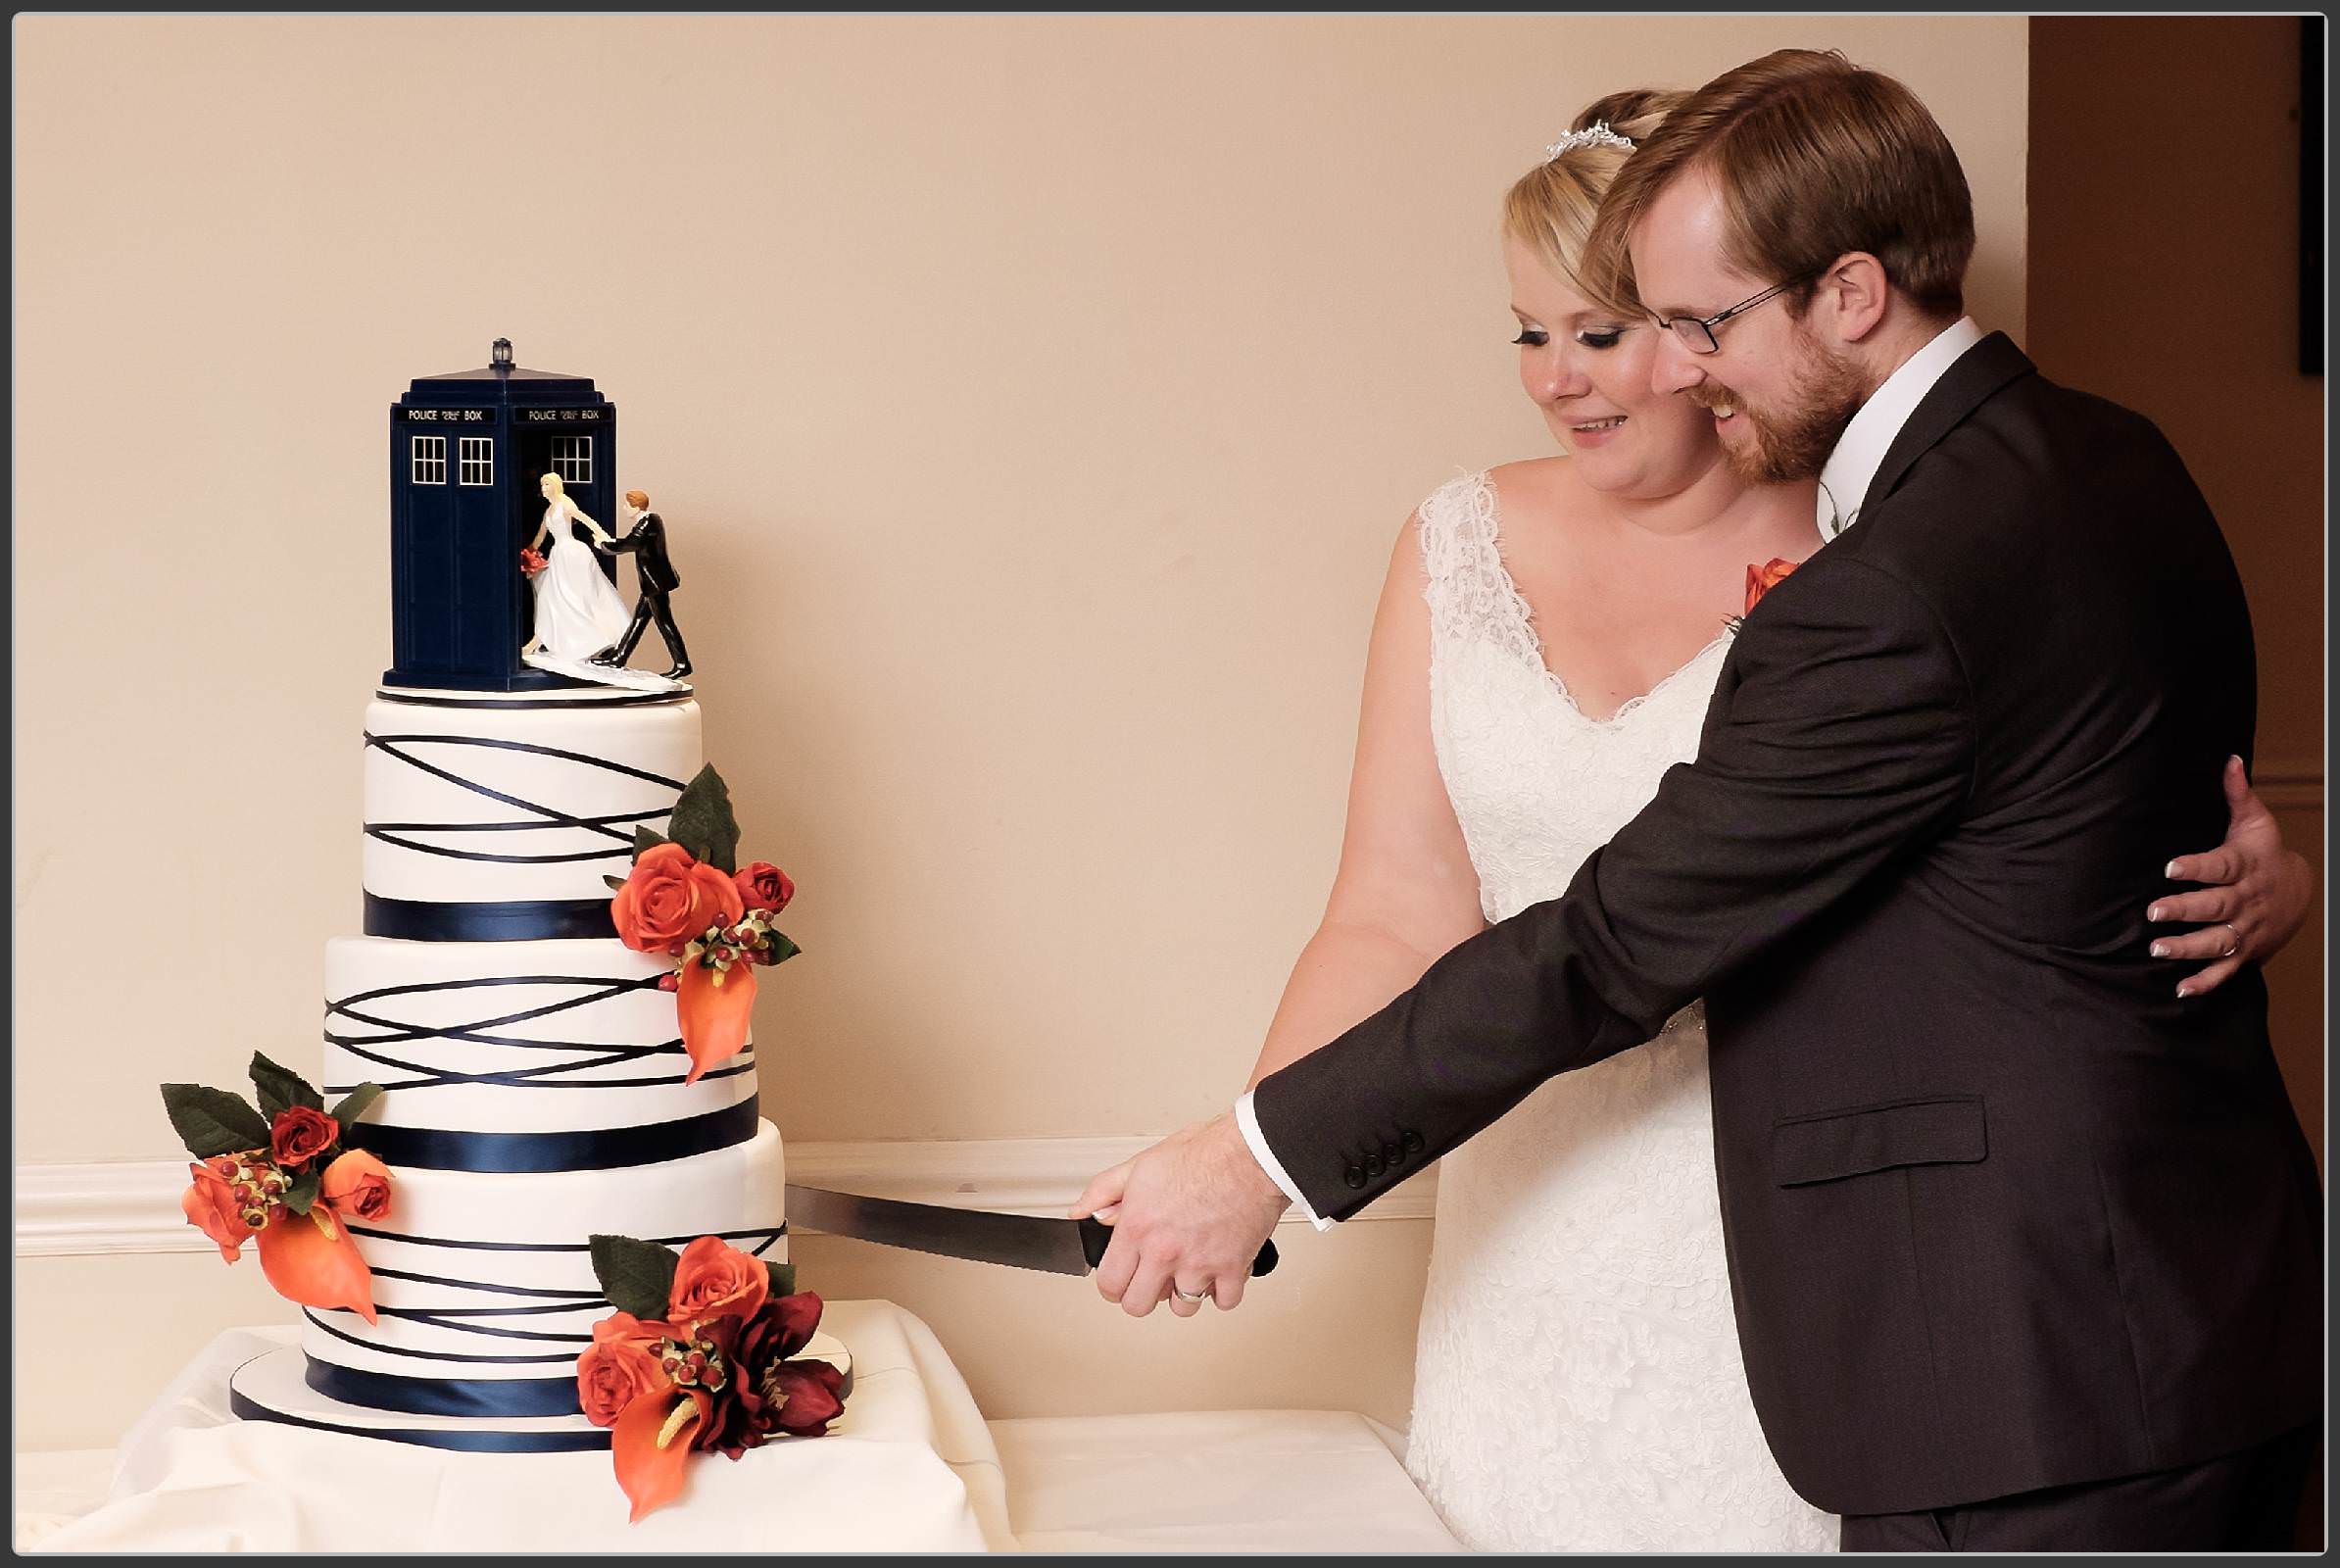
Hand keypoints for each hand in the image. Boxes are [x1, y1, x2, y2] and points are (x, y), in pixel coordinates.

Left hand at [1070, 1114, 1289, 1318]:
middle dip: (1142, 1296)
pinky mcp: (1232, 1269)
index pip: (1109, 1283)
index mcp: (1137, 1228)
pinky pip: (1223, 1302)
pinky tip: (1217, 1271)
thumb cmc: (1203, 1155)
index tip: (1119, 1281)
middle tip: (1151, 1281)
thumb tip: (1082, 1211)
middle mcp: (1165, 1252)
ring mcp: (1199, 1264)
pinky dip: (1221, 1291)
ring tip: (1188, 1271)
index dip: (1111, 1286)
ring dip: (1184, 1293)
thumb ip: (1104, 1191)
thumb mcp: (1141, 1165)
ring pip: (1182, 1307)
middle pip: (1138, 1305)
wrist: (1252, 1155)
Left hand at [2149, 755, 2313, 997]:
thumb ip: (2237, 794)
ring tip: (2157, 949)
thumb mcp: (2255, 822)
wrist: (2298, 893)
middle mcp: (2245, 901)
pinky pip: (2225, 971)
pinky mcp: (2244, 952)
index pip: (2220, 866)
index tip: (2170, 866)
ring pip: (2217, 942)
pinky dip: (2205, 982)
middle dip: (2186, 910)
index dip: (2196, 867)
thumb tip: (2229, 759)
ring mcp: (2245, 929)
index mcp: (2244, 867)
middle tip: (2154, 911)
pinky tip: (2180, 989)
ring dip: (2188, 948)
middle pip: (2215, 907)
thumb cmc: (2265, 853)